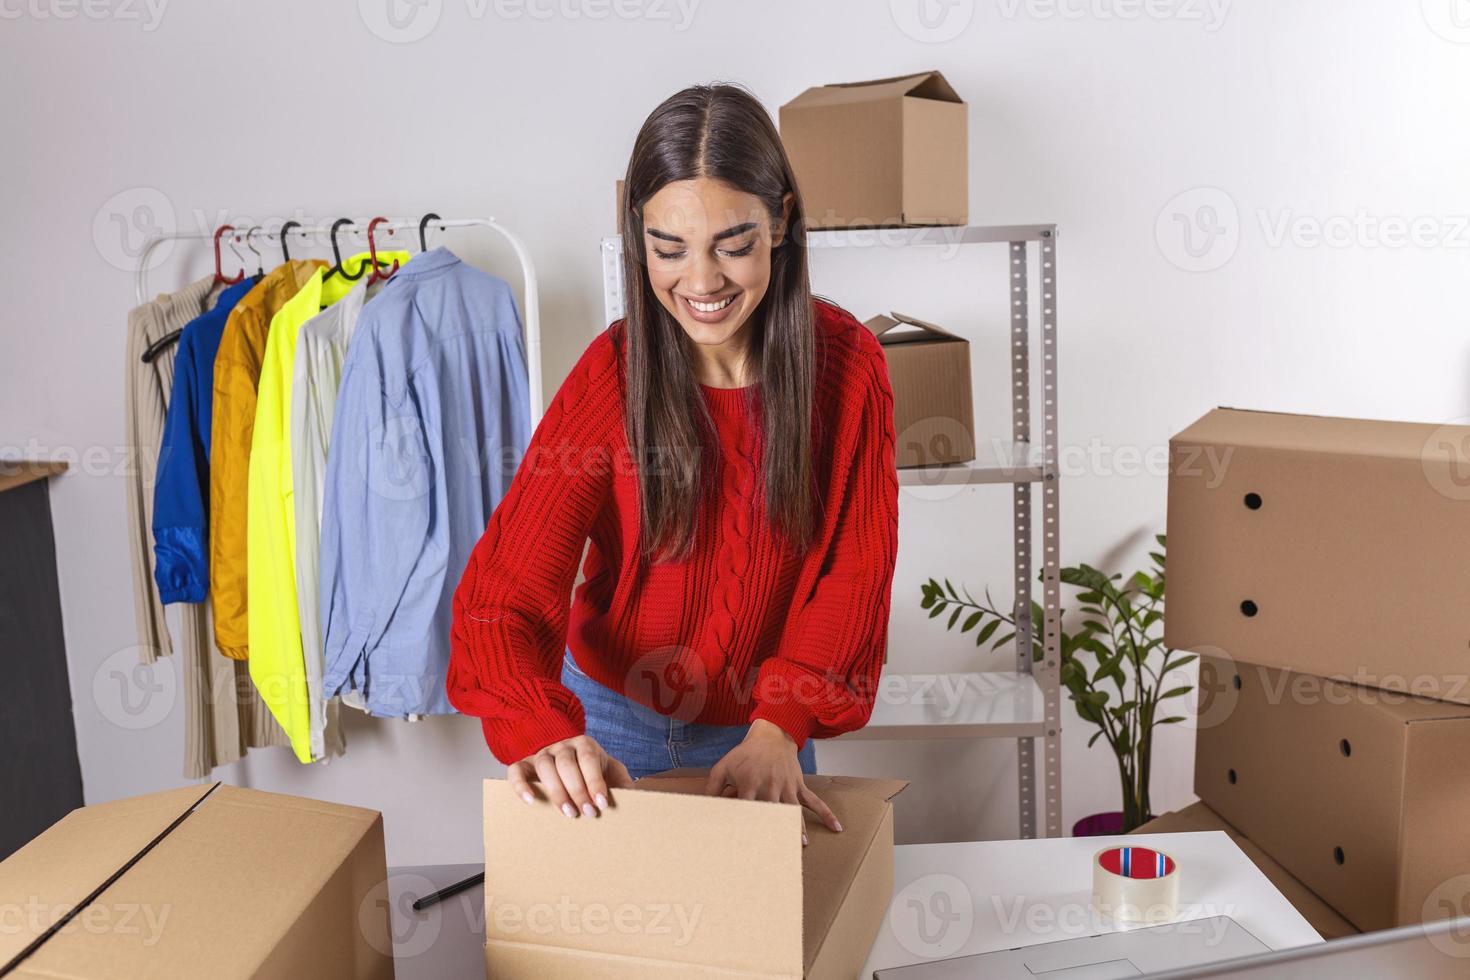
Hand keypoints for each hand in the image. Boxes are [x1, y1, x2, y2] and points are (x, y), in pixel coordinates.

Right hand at [508, 734, 633, 817]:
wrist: (571, 763)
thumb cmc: (593, 772)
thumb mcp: (611, 772)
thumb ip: (622, 782)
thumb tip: (636, 798)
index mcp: (585, 744)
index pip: (589, 759)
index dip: (595, 781)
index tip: (601, 804)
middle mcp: (562, 746)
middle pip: (566, 763)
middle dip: (577, 790)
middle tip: (586, 813)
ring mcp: (542, 754)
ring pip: (544, 766)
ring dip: (555, 791)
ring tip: (567, 813)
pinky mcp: (525, 764)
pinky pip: (516, 771)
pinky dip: (520, 785)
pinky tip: (530, 802)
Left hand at [703, 719, 841, 845]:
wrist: (770, 736)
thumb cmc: (744, 755)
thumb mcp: (723, 767)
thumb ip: (712, 788)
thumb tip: (703, 808)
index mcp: (749, 782)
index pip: (746, 807)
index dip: (745, 824)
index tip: (744, 842)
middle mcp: (769, 785)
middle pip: (771, 812)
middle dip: (772, 830)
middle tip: (773, 852)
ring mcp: (786, 785)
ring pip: (793, 810)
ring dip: (797, 828)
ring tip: (800, 845)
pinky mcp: (798, 785)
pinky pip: (814, 801)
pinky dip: (826, 814)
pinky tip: (835, 827)